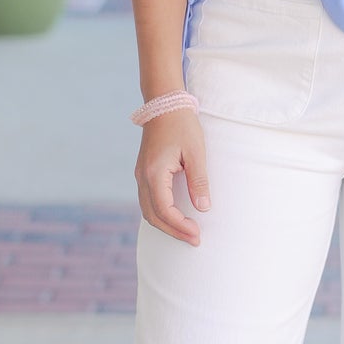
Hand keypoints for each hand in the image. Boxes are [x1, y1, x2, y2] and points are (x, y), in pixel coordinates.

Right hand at [135, 112, 209, 245]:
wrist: (164, 104)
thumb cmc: (182, 125)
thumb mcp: (196, 152)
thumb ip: (199, 181)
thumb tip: (203, 208)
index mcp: (154, 173)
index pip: (164, 210)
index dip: (180, 226)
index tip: (197, 234)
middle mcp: (142, 177)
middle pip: (152, 215)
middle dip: (173, 231)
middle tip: (194, 240)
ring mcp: (141, 174)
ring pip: (147, 210)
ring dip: (165, 224)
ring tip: (186, 232)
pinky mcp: (144, 172)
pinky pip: (148, 200)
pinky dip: (160, 213)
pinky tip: (175, 217)